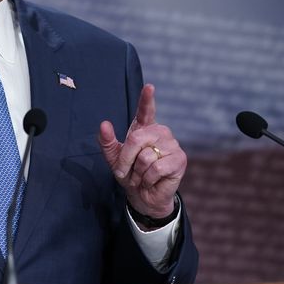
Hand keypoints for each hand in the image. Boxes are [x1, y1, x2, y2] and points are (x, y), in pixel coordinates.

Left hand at [98, 84, 186, 218]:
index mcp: (144, 128)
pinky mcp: (179, 159)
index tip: (149, 87)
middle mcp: (160, 132)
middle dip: (125, 159)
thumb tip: (104, 124)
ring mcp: (172, 145)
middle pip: (136, 139)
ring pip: (145, 156)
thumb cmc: (130, 173)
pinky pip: (156, 168)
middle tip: (125, 172)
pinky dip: (148, 178)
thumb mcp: (114, 158)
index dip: (147, 99)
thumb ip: (107, 141)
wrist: (143, 196)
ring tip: (142, 176)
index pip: (145, 111)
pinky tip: (151, 181)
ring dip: (138, 172)